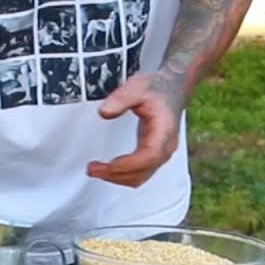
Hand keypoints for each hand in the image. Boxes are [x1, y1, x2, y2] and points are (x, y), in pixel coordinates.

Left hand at [87, 71, 184, 187]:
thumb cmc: (156, 89)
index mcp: (164, 132)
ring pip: (140, 177)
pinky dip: (122, 175)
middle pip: (142, 172)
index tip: (106, 165)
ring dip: (117, 178)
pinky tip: (108, 169)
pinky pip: (139, 174)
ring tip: (95, 170)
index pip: (148, 157)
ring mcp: (161, 155)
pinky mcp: (154, 157)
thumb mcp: (138, 86)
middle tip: (92, 169)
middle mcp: (165, 148)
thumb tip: (104, 112)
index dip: (127, 165)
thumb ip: (121, 98)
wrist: (172, 89)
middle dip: (115, 174)